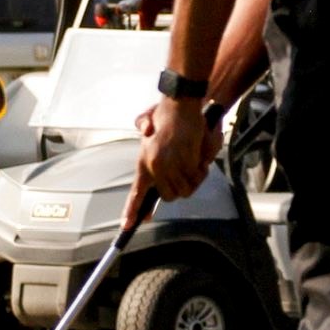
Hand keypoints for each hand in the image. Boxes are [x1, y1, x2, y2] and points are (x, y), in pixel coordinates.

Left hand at [124, 99, 222, 227]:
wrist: (180, 104)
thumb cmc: (166, 117)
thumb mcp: (148, 133)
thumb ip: (147, 155)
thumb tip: (153, 172)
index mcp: (144, 162)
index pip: (137, 192)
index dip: (133, 210)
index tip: (127, 226)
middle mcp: (155, 166)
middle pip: (169, 196)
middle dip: (178, 189)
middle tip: (184, 174)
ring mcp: (172, 165)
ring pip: (185, 189)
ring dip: (192, 180)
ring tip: (192, 163)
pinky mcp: (188, 161)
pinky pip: (197, 177)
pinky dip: (201, 171)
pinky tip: (198, 156)